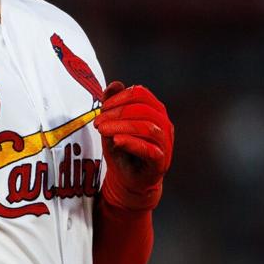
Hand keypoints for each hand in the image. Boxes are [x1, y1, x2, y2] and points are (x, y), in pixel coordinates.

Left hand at [94, 82, 173, 210]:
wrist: (126, 178)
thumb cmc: (121, 148)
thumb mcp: (112, 123)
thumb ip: (113, 103)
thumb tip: (114, 84)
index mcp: (154, 110)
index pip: (141, 93)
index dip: (120, 97)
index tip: (102, 108)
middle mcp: (164, 124)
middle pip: (143, 109)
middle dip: (117, 113)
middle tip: (98, 122)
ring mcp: (165, 143)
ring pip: (147, 127)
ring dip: (121, 126)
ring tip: (103, 131)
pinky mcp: (161, 162)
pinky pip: (150, 150)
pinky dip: (132, 143)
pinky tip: (116, 141)